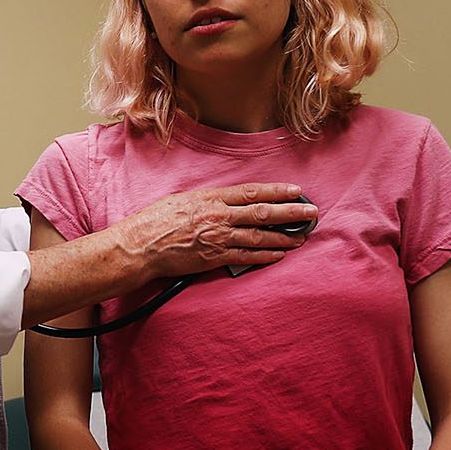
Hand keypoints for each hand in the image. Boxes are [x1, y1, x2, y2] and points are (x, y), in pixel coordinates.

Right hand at [114, 184, 315, 280]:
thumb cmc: (155, 221)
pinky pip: (246, 256)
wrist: (139, 246)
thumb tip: (226, 201)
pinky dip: (265, 255)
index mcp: (210, 198)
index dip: (276, 191)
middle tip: (311, 213)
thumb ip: (207, 200)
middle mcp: (218, 217)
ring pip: (259, 237)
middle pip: (263, 213)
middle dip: (291, 213)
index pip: (251, 192)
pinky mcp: (214, 258)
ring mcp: (218, 239)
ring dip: (284, 237)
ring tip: (300, 237)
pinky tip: (279, 254)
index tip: (295, 191)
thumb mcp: (182, 200)